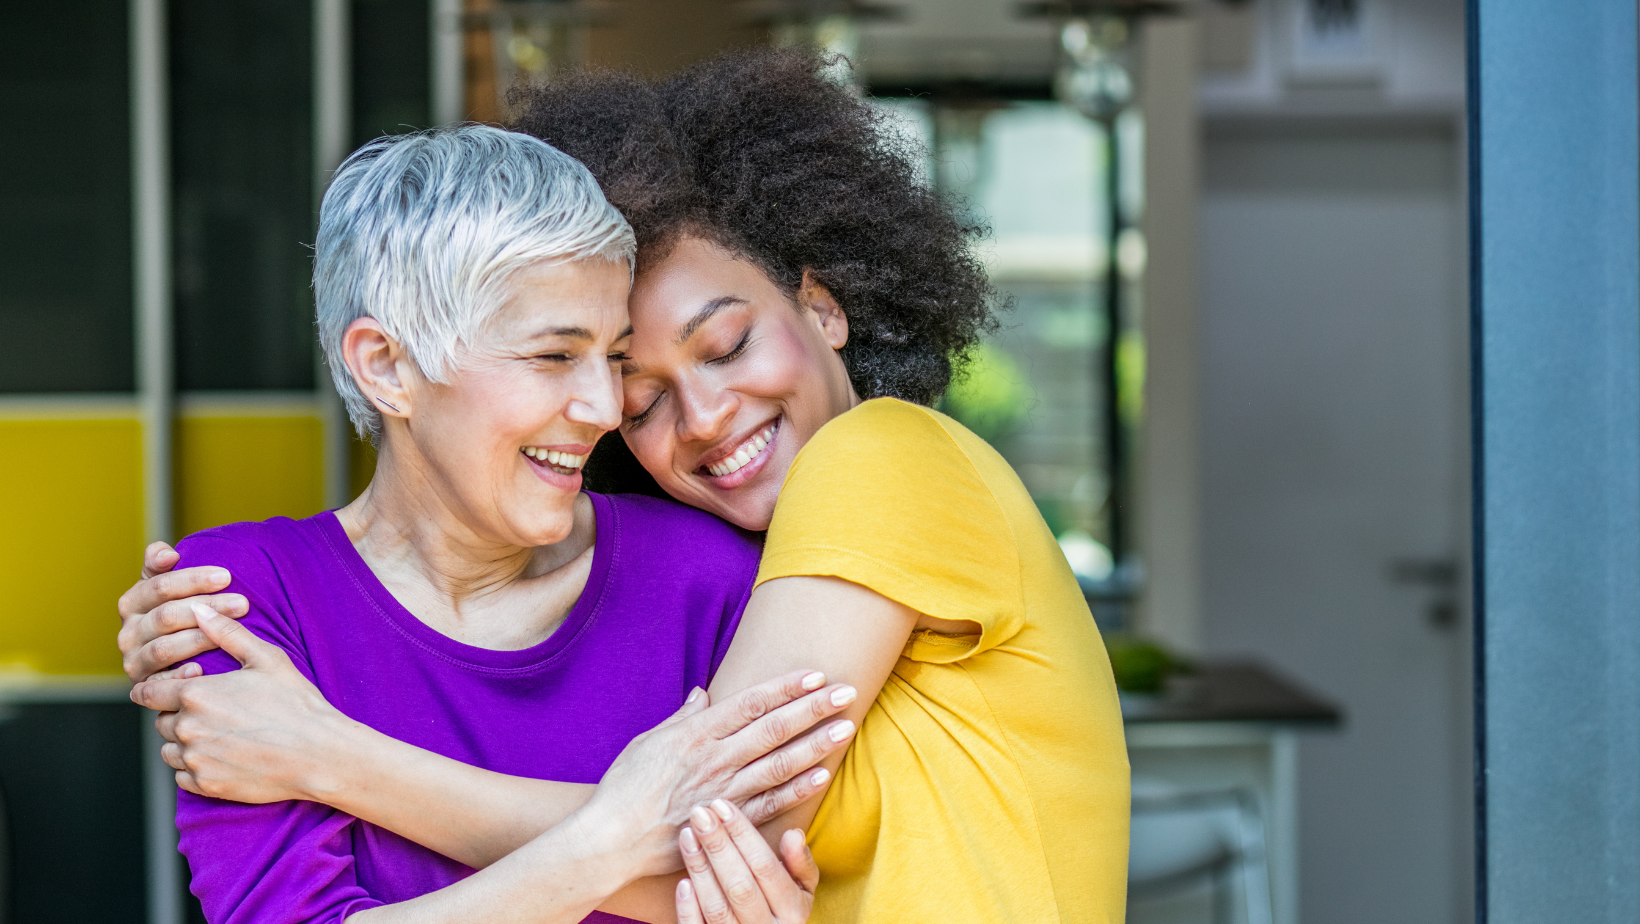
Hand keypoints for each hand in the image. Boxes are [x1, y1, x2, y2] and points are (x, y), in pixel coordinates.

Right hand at [117, 541, 247, 681]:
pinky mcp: (145, 686)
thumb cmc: (179, 613)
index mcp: (132, 602)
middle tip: (243, 603)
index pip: (161, 587)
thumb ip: (160, 566)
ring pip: (165, 648)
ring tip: (231, 632)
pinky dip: (180, 675)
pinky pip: (160, 683)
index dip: (193, 580)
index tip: (227, 576)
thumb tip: (166, 553)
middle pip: (167, 616)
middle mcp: (128, 632)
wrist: (173, 659)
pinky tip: (202, 670)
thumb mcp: (168, 587)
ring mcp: (134, 660)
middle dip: (207, 608)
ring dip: (200, 639)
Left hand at [130, 604, 348, 802]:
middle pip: (160, 721)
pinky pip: (182, 776)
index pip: (148, 691)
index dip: (156, 688)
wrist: (319, 754)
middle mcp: (187, 728)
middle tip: (210, 711)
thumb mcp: (266, 659)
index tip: (168, 688)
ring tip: (216, 734)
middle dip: (177, 714)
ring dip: (183, 742)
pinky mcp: (206, 785)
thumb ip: (227, 633)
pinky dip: (194, 767)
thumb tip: (198, 609)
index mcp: (195, 694)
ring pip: (169, 749)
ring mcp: (195, 760)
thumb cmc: (297, 703)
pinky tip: (222, 756)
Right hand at [585, 670, 856, 878]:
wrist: (611, 839)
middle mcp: (715, 759)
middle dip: (813, 708)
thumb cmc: (624, 787)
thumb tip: (704, 694)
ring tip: (846, 728)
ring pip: (780, 763)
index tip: (815, 675)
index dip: (786, 687)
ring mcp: (724, 792)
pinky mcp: (728, 822)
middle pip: (774, 728)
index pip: (751, 703)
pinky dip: (798, 789)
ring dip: (816, 744)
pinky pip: (771, 803)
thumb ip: (682, 716)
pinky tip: (823, 775)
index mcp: (696, 733)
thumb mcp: (648, 740)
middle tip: (847, 692)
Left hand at [676, 801, 816, 923]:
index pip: (765, 866)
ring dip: (700, 870)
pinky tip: (682, 882)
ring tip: (687, 835)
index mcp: (793, 910)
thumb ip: (800, 863)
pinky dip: (689, 909)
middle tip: (699, 813)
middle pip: (740, 886)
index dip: (743, 834)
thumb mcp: (802, 889)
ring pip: (718, 908)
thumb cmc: (784, 908)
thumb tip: (793, 834)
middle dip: (718, 846)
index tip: (722, 806)